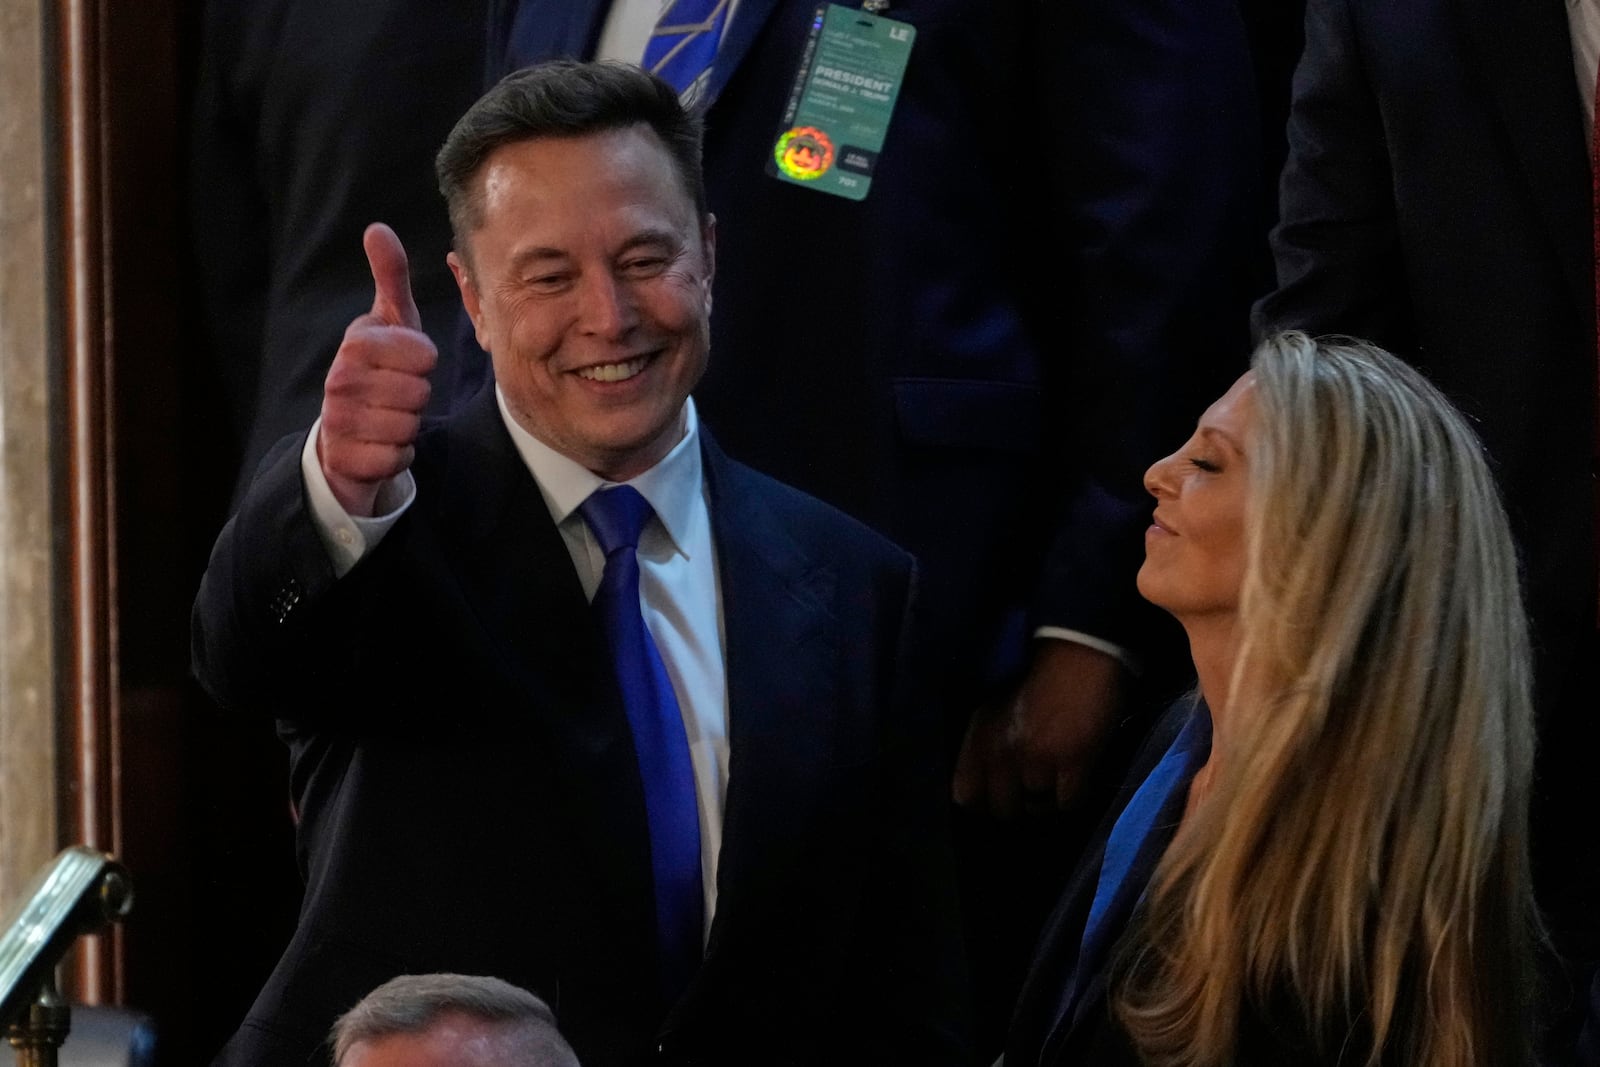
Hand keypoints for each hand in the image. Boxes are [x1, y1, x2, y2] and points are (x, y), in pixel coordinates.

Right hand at [318, 222, 437, 516]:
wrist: (343, 434)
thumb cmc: (378, 371)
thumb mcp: (389, 323)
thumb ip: (390, 277)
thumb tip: (378, 228)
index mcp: (356, 344)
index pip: (425, 355)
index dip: (424, 363)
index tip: (404, 364)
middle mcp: (340, 380)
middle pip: (420, 392)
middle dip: (417, 398)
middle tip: (395, 395)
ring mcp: (339, 420)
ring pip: (411, 426)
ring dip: (408, 427)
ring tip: (387, 417)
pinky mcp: (346, 459)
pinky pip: (398, 457)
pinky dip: (398, 455)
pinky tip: (380, 444)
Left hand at [952, 640, 1123, 816]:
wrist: (1077, 656)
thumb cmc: (1035, 679)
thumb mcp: (993, 709)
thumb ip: (983, 746)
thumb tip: (982, 785)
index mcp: (978, 739)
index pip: (964, 796)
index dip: (981, 802)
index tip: (994, 799)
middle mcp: (1002, 754)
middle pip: (1003, 810)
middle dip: (1016, 804)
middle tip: (1029, 792)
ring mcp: (1037, 761)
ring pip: (1036, 807)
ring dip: (1045, 800)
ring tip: (1054, 782)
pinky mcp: (1073, 764)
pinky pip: (1067, 803)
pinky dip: (1071, 797)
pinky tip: (1073, 780)